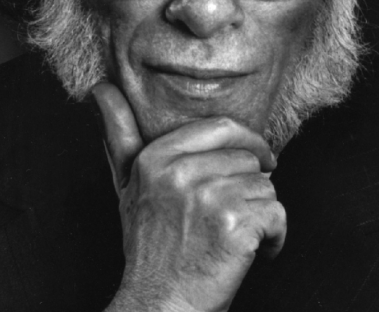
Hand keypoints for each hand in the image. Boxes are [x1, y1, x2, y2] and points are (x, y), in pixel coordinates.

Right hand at [93, 83, 286, 311]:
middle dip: (249, 190)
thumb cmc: (150, 250)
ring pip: (266, 187)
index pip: (221, 127)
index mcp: (156, 158)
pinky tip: (253, 253)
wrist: (161, 307)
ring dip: (261, 216)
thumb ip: (119, 137)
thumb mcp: (129, 187)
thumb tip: (101, 89)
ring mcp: (209, 198)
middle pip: (248, 160)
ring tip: (235, 238)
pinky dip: (274, 238)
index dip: (248, 143)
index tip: (259, 160)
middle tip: (230, 219)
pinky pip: (277, 215)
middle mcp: (180, 173)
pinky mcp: (235, 225)